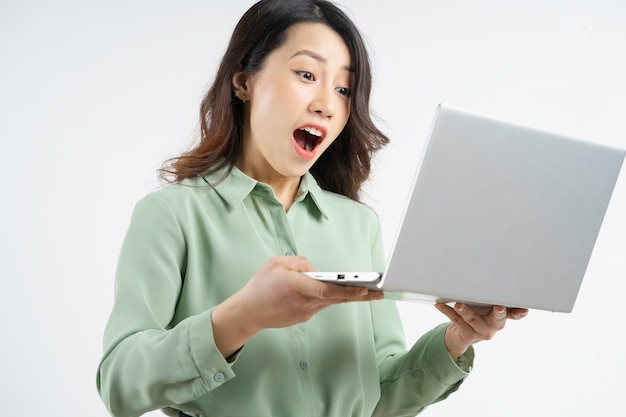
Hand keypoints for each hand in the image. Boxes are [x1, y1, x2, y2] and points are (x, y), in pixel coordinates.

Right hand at [212, 256, 382, 356]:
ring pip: (329, 301)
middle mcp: (304, 302)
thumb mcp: (276, 263)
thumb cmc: (260, 286)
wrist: (248, 312)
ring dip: (346, 295)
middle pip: (336, 298)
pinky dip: (328, 297)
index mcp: (297, 286)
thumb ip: (300, 262)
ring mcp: (305, 312)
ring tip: (366, 290)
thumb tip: (316, 270)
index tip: (366, 289)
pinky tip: (335, 291)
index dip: (348, 290)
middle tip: (380, 292)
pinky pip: (320, 304)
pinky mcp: (303, 317)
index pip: (328, 290)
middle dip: (360, 295)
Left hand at [435, 303, 527, 358]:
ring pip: (473, 320)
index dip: (520, 312)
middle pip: (498, 319)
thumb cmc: (479, 313)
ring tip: (459, 305)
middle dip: (499, 313)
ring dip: (466, 311)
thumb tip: (484, 272)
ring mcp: (481, 331)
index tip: (524, 309)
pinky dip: (447, 311)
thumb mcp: (487, 305)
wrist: (464, 335)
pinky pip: (456, 321)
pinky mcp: (467, 334)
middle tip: (499, 307)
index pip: (515, 314)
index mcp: (502, 316)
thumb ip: (489, 295)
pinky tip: (440, 305)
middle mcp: (494, 325)